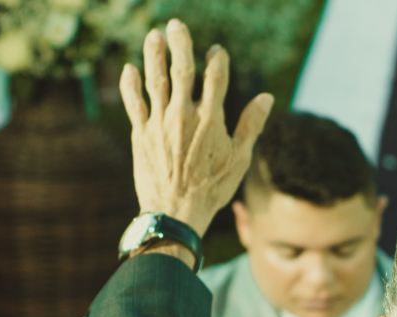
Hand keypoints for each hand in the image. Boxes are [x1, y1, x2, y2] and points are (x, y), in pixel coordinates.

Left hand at [119, 19, 274, 237]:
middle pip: (182, 70)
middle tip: (176, 25)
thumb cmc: (212, 189)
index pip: (215, 78)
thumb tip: (267, 98)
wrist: (176, 212)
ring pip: (155, 80)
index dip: (216, 60)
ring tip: (153, 36)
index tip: (216, 51)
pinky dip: (130, 84)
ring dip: (153, 55)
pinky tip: (129, 68)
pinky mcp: (142, 134)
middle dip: (180, 45)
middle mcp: (184, 116)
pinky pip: (134, 102)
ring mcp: (160, 123)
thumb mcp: (239, 159)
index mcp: (211, 120)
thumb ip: (251, 125)